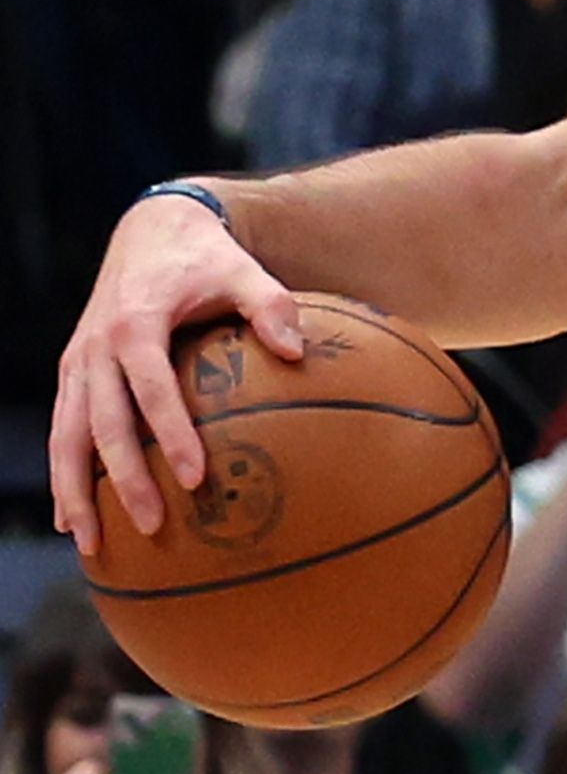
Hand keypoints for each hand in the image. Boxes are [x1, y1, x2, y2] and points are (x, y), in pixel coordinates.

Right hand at [52, 196, 306, 554]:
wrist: (151, 230)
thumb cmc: (205, 258)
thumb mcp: (242, 270)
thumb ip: (271, 305)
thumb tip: (297, 351)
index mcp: (135, 325)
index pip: (152, 390)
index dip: (170, 434)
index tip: (194, 478)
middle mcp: (96, 349)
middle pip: (104, 424)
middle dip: (124, 479)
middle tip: (153, 525)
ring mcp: (78, 364)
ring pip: (67, 437)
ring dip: (74, 491)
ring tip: (88, 543)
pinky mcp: (72, 374)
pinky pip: (61, 430)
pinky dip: (62, 474)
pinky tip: (69, 519)